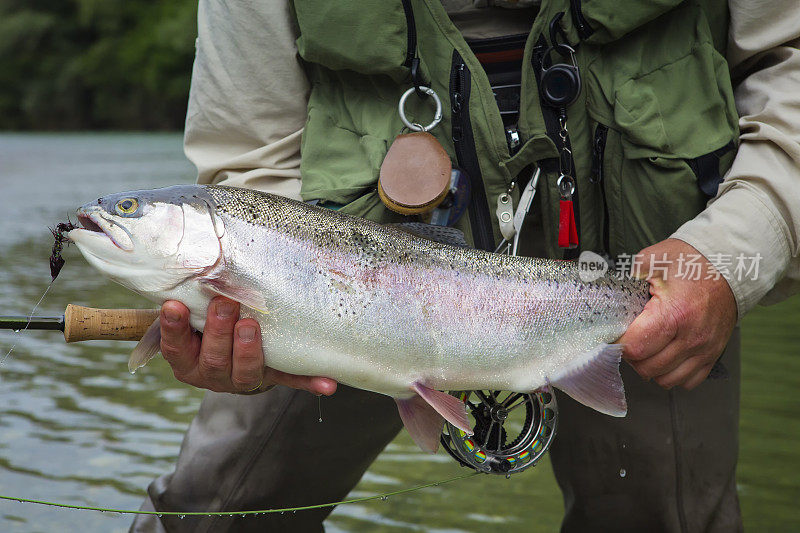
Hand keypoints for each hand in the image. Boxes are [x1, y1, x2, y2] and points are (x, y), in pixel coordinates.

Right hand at [159, 296, 336, 395]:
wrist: (226, 355)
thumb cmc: (203, 323)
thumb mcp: (190, 311)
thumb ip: (188, 295)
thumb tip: (194, 259)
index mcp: (187, 359)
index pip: (175, 347)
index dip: (174, 328)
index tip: (174, 305)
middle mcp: (210, 373)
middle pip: (212, 360)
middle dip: (218, 331)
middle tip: (225, 303)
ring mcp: (241, 379)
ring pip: (245, 372)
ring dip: (248, 350)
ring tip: (251, 327)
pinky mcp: (271, 377)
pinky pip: (289, 380)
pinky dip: (308, 382)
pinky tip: (327, 384)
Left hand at [618, 239, 736, 389]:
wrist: (730, 265)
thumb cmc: (691, 262)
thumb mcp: (655, 258)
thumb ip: (629, 274)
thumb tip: (606, 287)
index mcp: (675, 313)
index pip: (636, 347)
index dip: (620, 341)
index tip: (618, 331)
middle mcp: (692, 337)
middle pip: (647, 367)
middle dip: (633, 356)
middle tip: (631, 338)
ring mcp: (705, 349)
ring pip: (666, 379)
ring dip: (651, 367)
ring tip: (647, 347)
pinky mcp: (713, 355)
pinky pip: (687, 381)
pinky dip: (672, 374)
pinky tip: (666, 355)